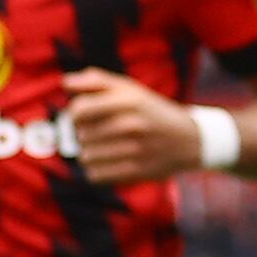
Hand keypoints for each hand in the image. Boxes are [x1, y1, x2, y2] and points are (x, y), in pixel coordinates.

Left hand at [64, 69, 201, 186]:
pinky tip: (109, 162)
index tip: (81, 116)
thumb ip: (95, 81)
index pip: (79, 110)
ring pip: (86, 156)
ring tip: (106, 147)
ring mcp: (136, 150)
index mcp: (129, 101)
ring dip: (90, 153)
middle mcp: (133, 124)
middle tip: (101, 132)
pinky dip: (97, 170)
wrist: (191, 140)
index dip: (73, 114)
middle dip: (84, 134)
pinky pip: (96, 175)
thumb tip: (65, 83)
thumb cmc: (151, 111)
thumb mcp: (129, 89)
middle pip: (80, 135)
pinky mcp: (138, 172)